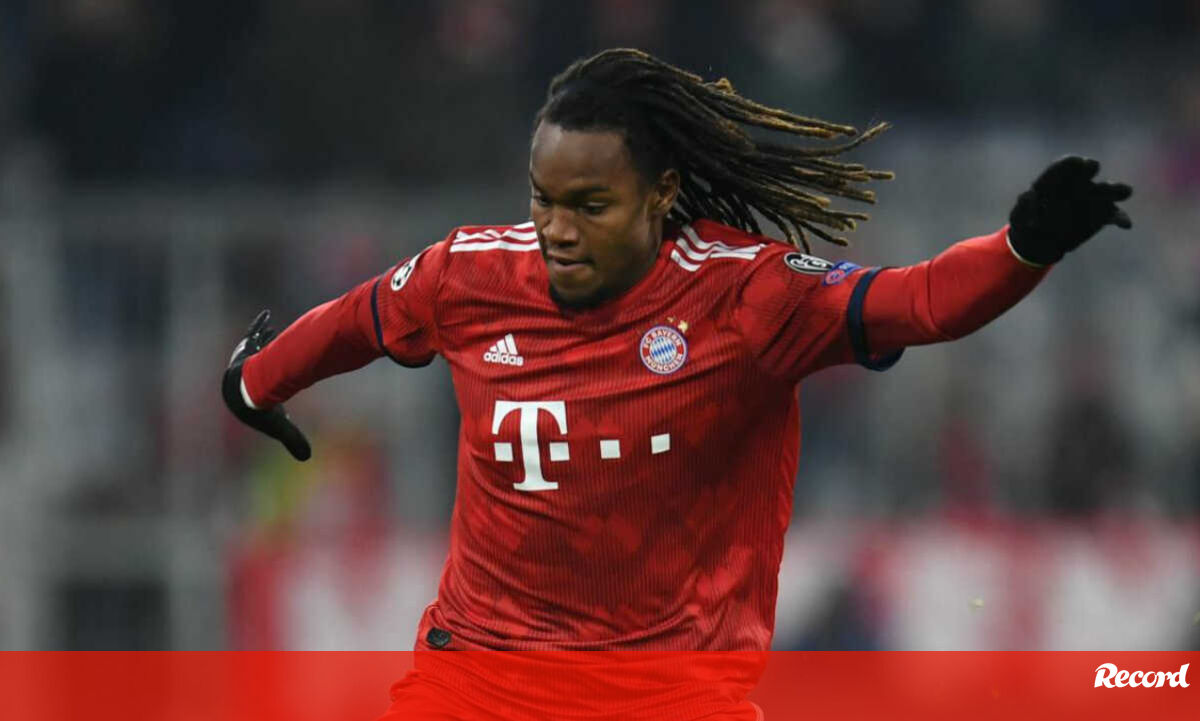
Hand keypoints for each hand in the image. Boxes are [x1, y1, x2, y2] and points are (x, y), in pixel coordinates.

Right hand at [222, 310, 311, 460]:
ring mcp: (244, 361)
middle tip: (272, 349)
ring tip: (270, 327)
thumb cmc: (261, 409)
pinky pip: (253, 333)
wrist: (246, 389)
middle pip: (256, 362)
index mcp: (251, 392)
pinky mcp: (246, 349)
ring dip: (262, 337)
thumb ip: (293, 440)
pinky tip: (267, 315)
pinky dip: (260, 325)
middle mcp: (246, 374)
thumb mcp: (280, 426)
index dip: (268, 384)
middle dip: (261, 355)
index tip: (275, 379)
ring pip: (255, 346)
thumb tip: (307, 459)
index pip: (260, 388)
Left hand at [1008, 156, 1132, 265]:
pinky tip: (1125, 224)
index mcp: (1055, 180)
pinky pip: (1115, 215)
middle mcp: (1076, 184)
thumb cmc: (1025, 224)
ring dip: (1116, 189)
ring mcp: (1091, 199)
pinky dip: (1121, 218)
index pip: (1065, 166)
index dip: (1071, 164)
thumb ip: (1024, 206)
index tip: (1077, 162)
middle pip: (1088, 170)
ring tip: (1124, 192)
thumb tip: (1029, 195)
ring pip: (1107, 190)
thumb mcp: (1018, 217)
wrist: (1039, 244)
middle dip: (1090, 167)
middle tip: (1091, 166)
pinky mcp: (1101, 216)